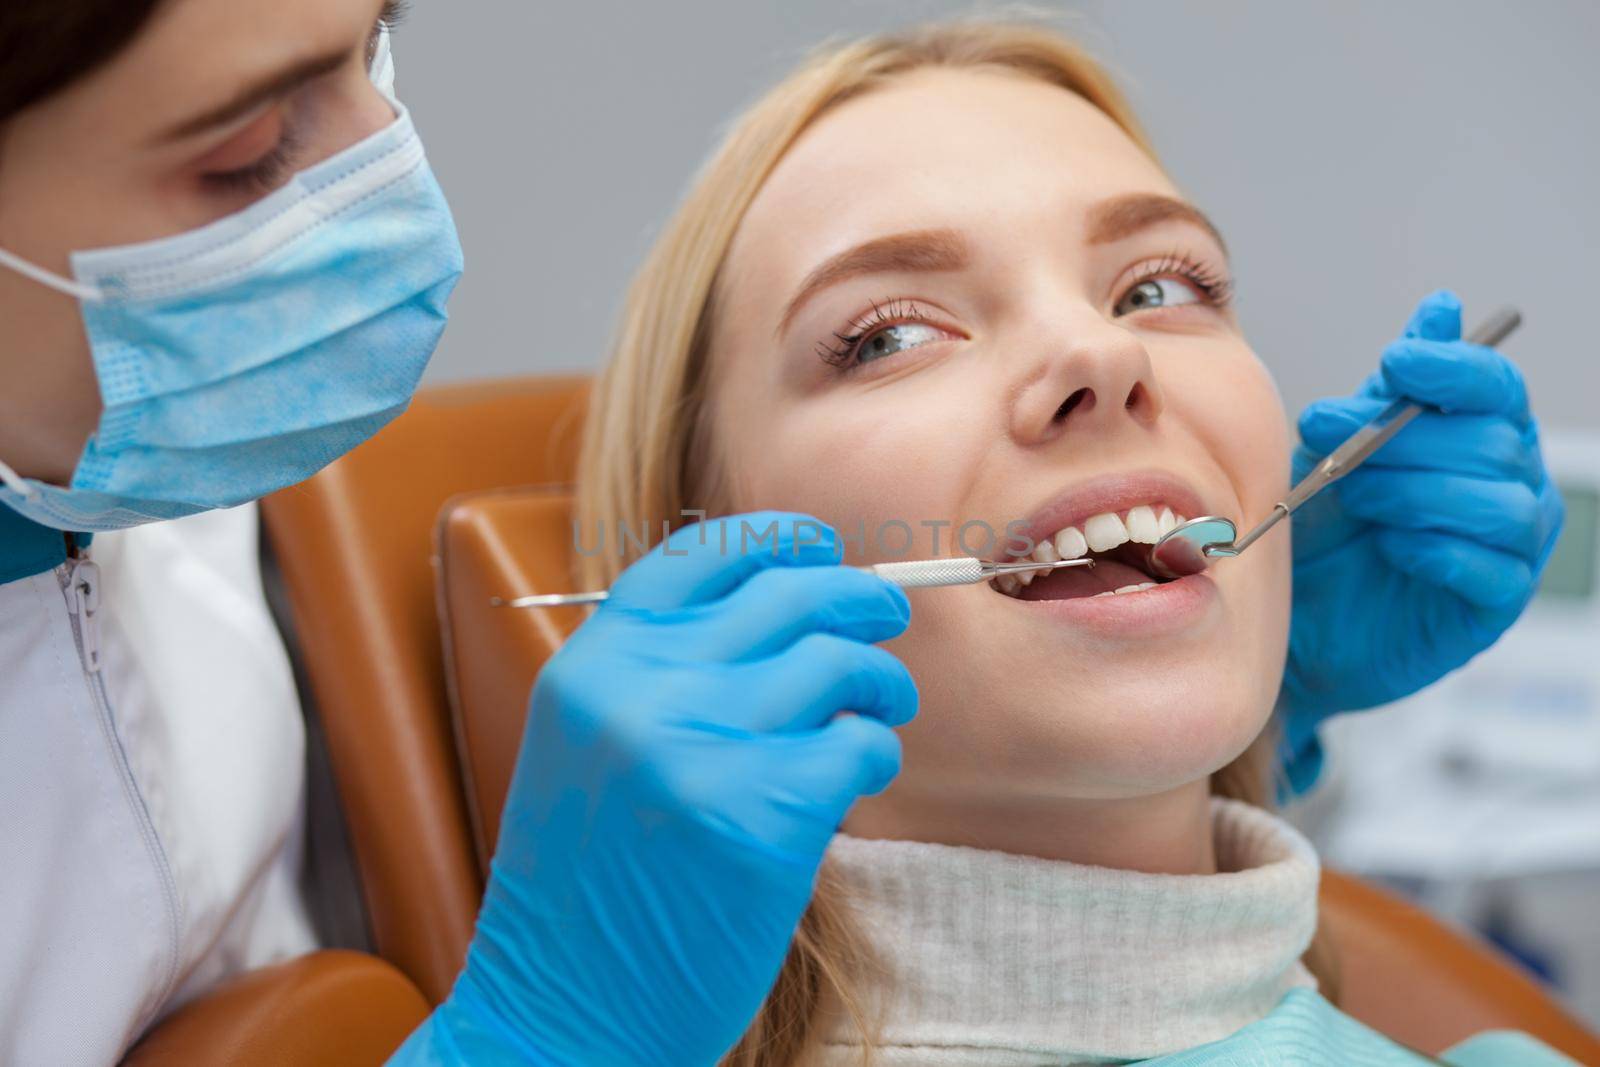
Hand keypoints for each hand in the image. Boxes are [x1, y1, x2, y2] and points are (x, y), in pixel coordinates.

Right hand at [391, 512, 917, 1064]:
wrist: (563, 1009)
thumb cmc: (587, 885)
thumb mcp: (589, 748)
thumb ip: (660, 674)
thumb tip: (783, 605)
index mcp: (594, 666)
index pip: (702, 553)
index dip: (776, 540)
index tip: (820, 549)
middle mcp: (644, 692)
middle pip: (790, 594)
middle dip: (859, 597)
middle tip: (888, 616)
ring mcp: (705, 749)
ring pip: (840, 662)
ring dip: (879, 681)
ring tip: (881, 709)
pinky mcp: (765, 816)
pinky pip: (860, 742)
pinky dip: (875, 749)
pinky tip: (859, 773)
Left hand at [1279, 290, 1563, 793]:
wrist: (1295, 617)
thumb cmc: (1326, 525)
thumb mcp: (1340, 444)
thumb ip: (1388, 386)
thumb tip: (1441, 307)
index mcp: (1482, 433)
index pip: (1496, 386)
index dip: (1452, 368)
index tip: (1395, 364)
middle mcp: (1514, 484)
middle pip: (1493, 442)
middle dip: (1407, 441)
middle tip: (1340, 454)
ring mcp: (1514, 548)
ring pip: (1498, 502)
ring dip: (1416, 493)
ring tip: (1359, 499)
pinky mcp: (1495, 604)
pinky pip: (1489, 568)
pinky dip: (1434, 549)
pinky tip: (1391, 546)